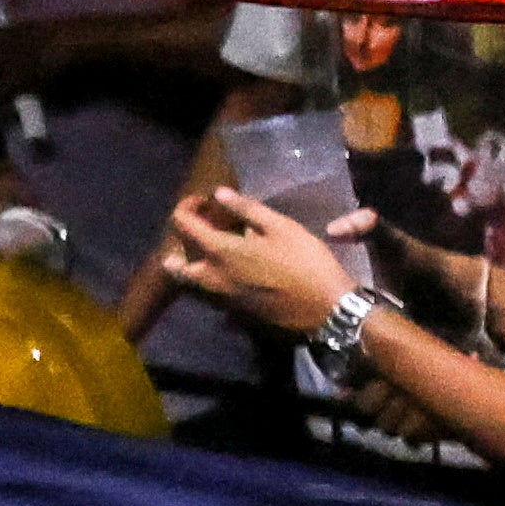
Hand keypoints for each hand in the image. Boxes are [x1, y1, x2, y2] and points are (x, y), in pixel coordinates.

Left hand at [153, 182, 366, 336]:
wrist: (328, 308)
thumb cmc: (306, 262)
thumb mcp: (281, 227)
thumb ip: (247, 210)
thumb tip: (219, 194)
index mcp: (220, 252)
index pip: (183, 225)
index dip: (186, 207)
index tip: (202, 201)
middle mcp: (214, 278)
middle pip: (176, 265)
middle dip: (178, 245)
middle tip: (198, 231)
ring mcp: (225, 298)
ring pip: (192, 283)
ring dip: (190, 265)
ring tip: (209, 249)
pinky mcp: (239, 311)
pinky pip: (212, 294)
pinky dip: (209, 280)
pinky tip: (230, 269)